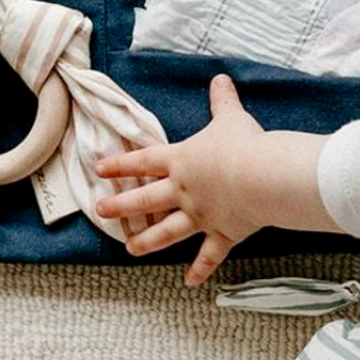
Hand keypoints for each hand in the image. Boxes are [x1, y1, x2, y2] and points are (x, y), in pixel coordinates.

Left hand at [96, 75, 333, 286]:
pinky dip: (200, 269)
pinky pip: (209, 254)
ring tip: (130, 249)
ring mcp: (201, 215)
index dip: (121, 164)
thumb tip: (220, 78)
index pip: (144, 160)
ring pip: (167, 231)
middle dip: (121, 205)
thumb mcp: (231, 118)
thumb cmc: (243, 145)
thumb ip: (223, 100)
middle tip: (101, 211)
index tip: (99, 169)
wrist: (260, 176)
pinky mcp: (222, 232)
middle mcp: (184, 190)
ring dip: (148, 241)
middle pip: (146, 198)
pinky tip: (189, 281)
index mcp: (182, 161)